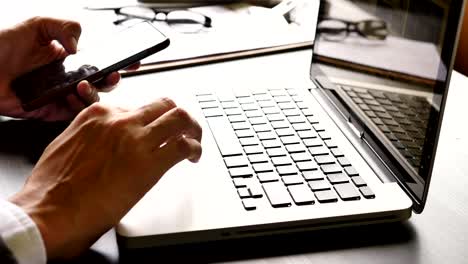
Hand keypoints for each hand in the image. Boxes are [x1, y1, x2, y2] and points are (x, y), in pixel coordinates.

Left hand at [0, 16, 138, 120]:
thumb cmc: (0, 45)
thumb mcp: (36, 24)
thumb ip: (64, 26)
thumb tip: (80, 45)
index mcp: (68, 57)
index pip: (101, 60)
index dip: (120, 62)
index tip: (134, 62)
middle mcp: (67, 77)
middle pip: (100, 83)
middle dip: (111, 81)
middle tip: (112, 76)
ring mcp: (59, 95)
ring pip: (89, 101)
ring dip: (92, 94)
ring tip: (83, 85)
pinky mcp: (49, 111)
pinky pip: (71, 114)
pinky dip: (75, 107)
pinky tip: (70, 97)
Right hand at [9, 98, 202, 258]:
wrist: (49, 210)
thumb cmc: (53, 185)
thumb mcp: (69, 143)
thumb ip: (94, 135)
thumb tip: (110, 141)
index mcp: (99, 114)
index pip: (138, 106)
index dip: (151, 120)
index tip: (155, 130)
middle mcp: (120, 120)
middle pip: (163, 105)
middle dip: (177, 117)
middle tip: (183, 130)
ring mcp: (136, 139)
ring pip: (179, 118)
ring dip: (192, 128)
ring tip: (194, 140)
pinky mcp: (149, 163)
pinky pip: (183, 146)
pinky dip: (194, 149)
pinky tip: (193, 158)